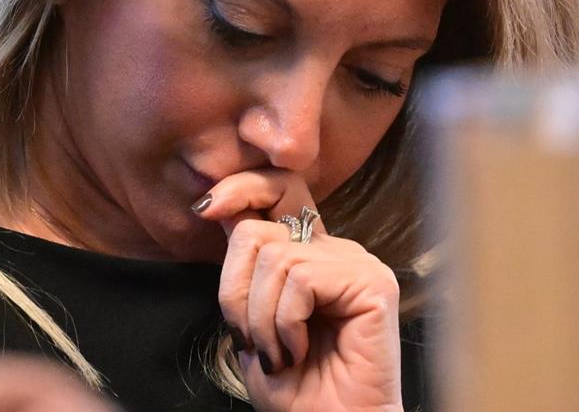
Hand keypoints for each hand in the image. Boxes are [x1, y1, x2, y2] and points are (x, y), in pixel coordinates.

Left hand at [194, 170, 403, 411]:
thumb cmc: (295, 390)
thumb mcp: (251, 320)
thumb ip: (244, 267)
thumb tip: (219, 209)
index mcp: (310, 255)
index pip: (279, 192)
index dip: (242, 189)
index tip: (205, 209)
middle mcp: (336, 251)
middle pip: (261, 227)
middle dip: (235, 288)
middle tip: (249, 338)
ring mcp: (357, 263)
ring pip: (276, 256)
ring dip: (260, 318)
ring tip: (279, 354)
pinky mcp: (372, 282)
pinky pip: (301, 278)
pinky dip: (285, 322)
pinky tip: (297, 350)